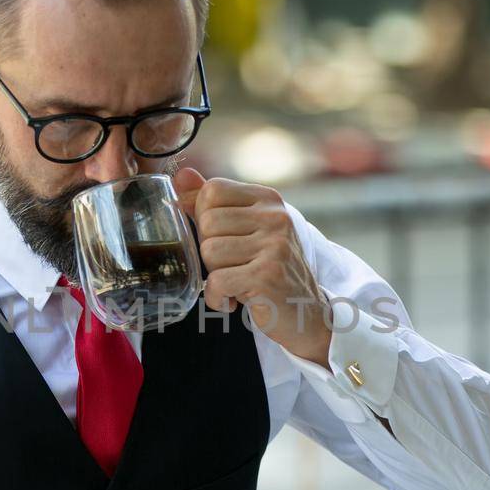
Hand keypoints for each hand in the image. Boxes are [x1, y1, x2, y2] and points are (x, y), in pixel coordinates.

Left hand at [173, 167, 330, 365]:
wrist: (307, 313)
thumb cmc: (270, 269)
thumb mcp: (247, 230)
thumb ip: (214, 203)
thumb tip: (182, 175)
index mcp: (268, 199)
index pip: (212, 190)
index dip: (205, 217)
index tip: (224, 239)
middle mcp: (275, 217)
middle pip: (207, 223)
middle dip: (211, 251)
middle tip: (234, 266)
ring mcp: (274, 245)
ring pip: (209, 252)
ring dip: (216, 275)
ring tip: (239, 281)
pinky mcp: (268, 276)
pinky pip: (216, 282)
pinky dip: (217, 298)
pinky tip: (235, 300)